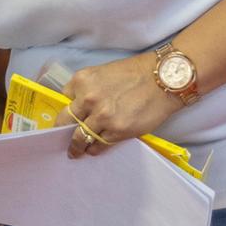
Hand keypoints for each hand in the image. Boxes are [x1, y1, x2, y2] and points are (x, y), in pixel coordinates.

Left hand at [54, 52, 178, 157]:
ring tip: (75, 152)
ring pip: (79, 137)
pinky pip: (98, 145)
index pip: (63, 99)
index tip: (65, 119)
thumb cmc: (137, 73)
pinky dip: (94, 149)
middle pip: (65, 121)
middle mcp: (88, 98)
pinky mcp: (116, 131)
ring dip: (76, 146)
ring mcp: (102, 117)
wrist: (164, 80)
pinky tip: (94, 149)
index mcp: (82, 80)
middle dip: (62, 132)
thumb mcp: (103, 73)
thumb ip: (88, 89)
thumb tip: (79, 107)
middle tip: (61, 140)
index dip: (66, 110)